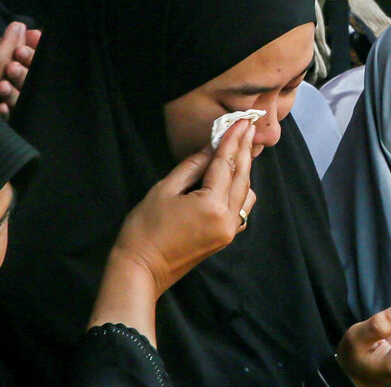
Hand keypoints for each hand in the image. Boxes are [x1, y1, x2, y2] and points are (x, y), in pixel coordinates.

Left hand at [0, 28, 41, 116]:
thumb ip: (6, 43)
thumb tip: (18, 26)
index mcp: (18, 67)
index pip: (32, 61)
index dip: (29, 56)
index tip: (19, 51)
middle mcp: (15, 85)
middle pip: (27, 80)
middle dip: (22, 74)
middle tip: (11, 68)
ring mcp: (9, 103)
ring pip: (19, 99)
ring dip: (12, 92)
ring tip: (1, 86)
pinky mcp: (2, 120)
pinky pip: (9, 118)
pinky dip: (5, 112)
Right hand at [110, 120, 256, 297]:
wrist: (141, 270)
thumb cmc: (145, 229)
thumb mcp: (164, 189)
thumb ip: (191, 166)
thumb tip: (209, 148)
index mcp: (212, 205)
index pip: (226, 164)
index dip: (233, 140)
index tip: (242, 121)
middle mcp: (227, 219)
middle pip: (242, 177)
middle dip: (245, 149)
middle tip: (249, 127)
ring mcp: (229, 231)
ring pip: (247, 193)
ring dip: (244, 171)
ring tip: (240, 149)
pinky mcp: (225, 238)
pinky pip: (241, 209)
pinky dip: (240, 190)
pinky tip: (232, 179)